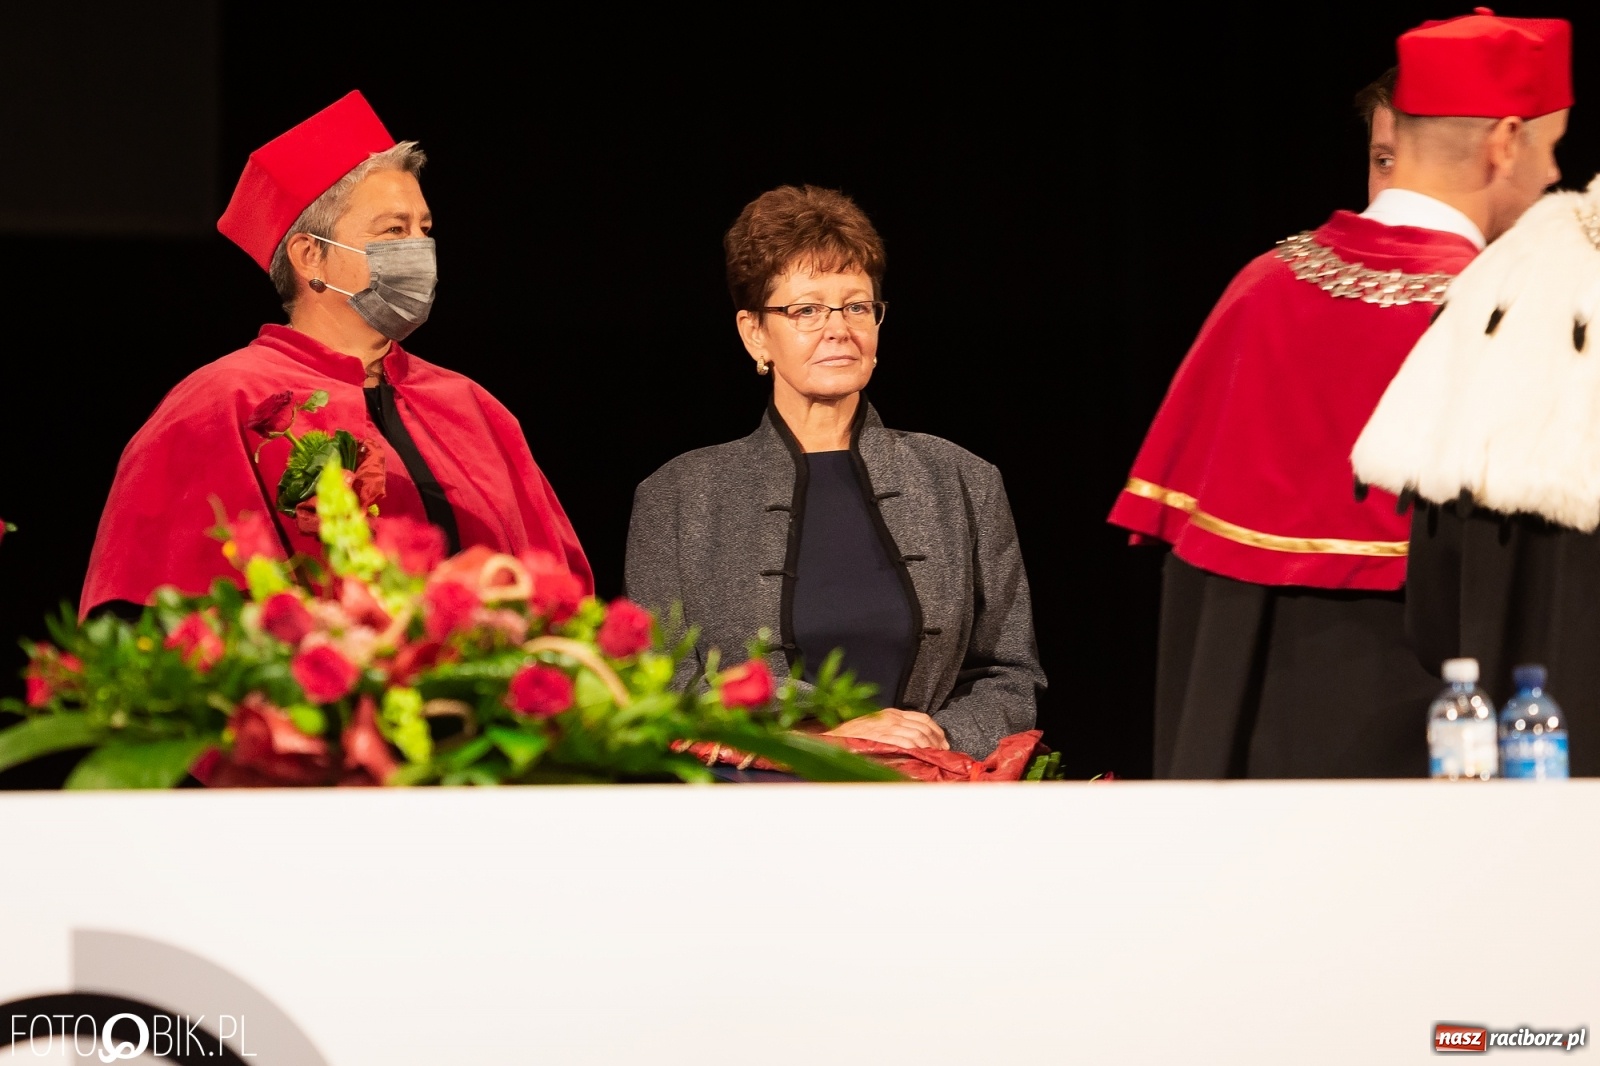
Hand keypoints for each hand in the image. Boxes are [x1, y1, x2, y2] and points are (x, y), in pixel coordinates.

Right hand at [824, 709, 948, 749]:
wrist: (832, 738)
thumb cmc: (852, 737)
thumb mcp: (876, 728)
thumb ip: (893, 731)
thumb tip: (912, 743)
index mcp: (891, 714)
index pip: (922, 718)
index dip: (936, 730)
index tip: (943, 742)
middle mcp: (891, 718)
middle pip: (923, 727)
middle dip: (937, 740)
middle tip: (942, 752)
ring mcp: (887, 727)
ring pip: (918, 734)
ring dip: (930, 746)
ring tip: (935, 757)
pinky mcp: (882, 737)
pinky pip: (906, 742)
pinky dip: (917, 749)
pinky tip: (922, 756)